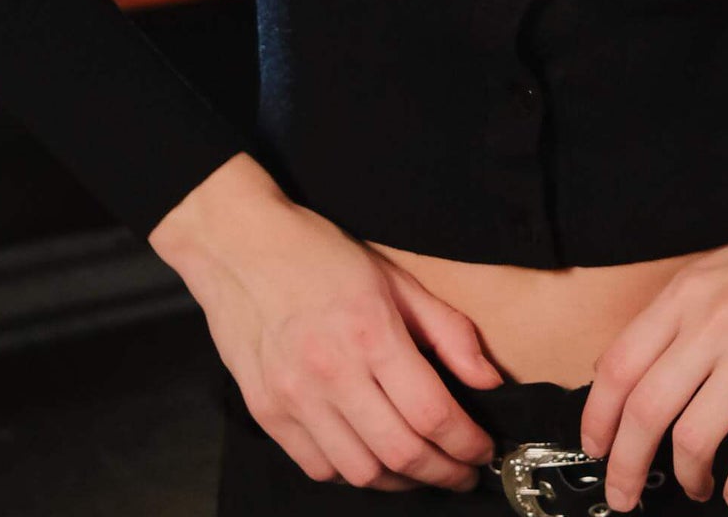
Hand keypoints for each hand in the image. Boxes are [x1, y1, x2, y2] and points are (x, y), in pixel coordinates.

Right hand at [152, 157, 506, 492]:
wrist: (240, 246)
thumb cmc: (319, 256)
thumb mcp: (395, 277)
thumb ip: (448, 331)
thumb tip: (487, 381)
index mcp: (370, 331)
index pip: (432, 413)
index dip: (467, 443)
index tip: (481, 449)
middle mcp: (331, 371)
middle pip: (402, 453)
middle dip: (444, 473)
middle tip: (461, 471)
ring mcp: (294, 397)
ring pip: (361, 473)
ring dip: (401, 480)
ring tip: (421, 468)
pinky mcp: (267, 412)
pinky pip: (319, 468)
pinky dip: (352, 474)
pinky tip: (370, 455)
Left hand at [576, 181, 727, 509]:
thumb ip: (686, 311)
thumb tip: (645, 363)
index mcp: (691, 292)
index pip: (619, 363)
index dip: (597, 416)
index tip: (595, 448)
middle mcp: (715, 321)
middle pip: (644, 408)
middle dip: (625, 464)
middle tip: (624, 494)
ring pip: (692, 436)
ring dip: (687, 477)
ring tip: (697, 486)